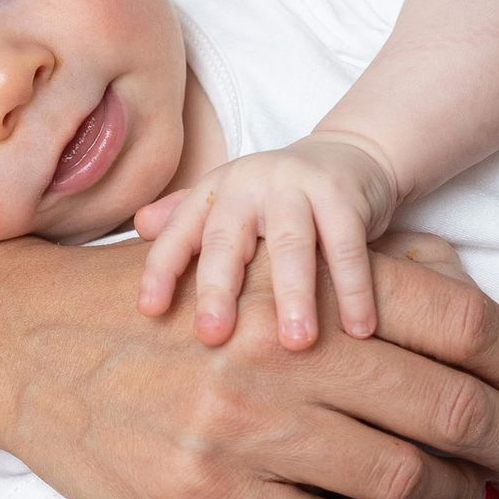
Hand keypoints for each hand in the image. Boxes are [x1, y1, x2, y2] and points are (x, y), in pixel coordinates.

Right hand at [0, 230, 498, 498]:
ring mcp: (246, 435)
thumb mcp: (254, 260)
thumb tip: (468, 307)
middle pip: (452, 413)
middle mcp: (285, 359)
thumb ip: (355, 279)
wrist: (23, 342)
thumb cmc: (158, 300)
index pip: (459, 327)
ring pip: (400, 485)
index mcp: (307, 291)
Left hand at [134, 132, 399, 349]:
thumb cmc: (282, 195)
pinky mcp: (343, 194)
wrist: (352, 155)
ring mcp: (297, 185)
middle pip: (229, 240)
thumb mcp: (232, 202)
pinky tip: (359, 329)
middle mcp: (250, 184)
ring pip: (291, 245)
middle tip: (213, 337)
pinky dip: (354, 290)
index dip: (162, 269)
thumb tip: (140, 226)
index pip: (180, 232)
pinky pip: (347, 247)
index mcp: (217, 192)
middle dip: (219, 289)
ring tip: (297, 343)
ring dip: (295, 295)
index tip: (150, 311)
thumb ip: (187, 215)